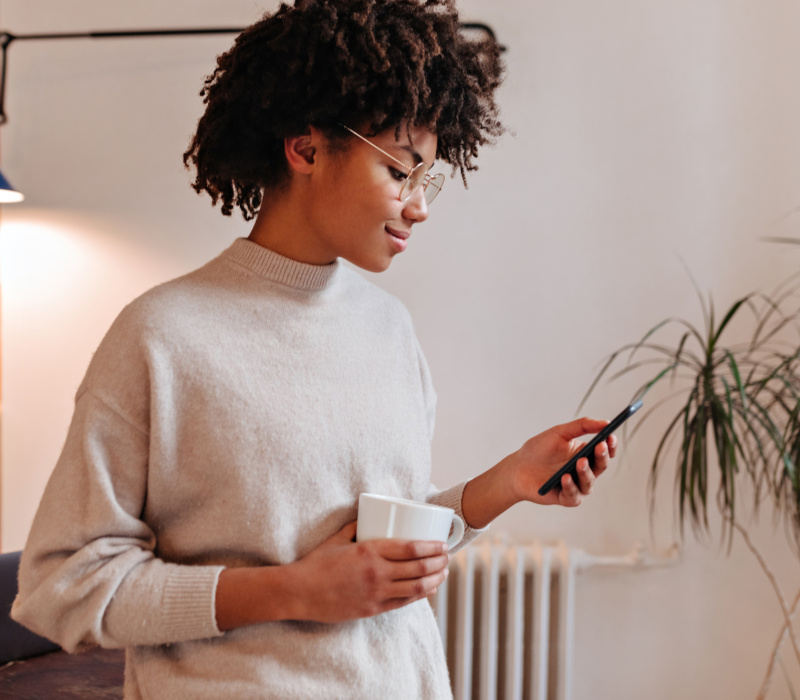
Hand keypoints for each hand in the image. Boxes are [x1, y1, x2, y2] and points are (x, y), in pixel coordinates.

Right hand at [287, 521, 448, 622]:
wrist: (300, 592)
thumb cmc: (316, 563)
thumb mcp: (337, 538)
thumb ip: (356, 526)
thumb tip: (368, 516)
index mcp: (370, 551)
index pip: (411, 549)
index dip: (432, 547)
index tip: (442, 544)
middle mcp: (377, 573)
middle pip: (419, 568)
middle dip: (439, 562)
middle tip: (448, 556)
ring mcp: (376, 593)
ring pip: (417, 588)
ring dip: (435, 579)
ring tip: (444, 572)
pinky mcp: (373, 609)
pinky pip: (404, 602)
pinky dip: (421, 595)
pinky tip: (429, 589)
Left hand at [511, 417, 616, 506]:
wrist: (518, 468)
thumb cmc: (539, 450)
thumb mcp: (559, 432)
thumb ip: (582, 426)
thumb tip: (605, 422)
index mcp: (585, 454)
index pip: (604, 451)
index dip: (610, 445)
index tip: (610, 436)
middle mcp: (584, 471)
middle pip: (600, 466)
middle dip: (602, 456)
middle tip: (599, 446)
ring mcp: (576, 485)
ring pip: (589, 482)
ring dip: (586, 472)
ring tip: (580, 462)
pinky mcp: (565, 498)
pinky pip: (573, 495)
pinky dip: (571, 487)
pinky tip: (565, 478)